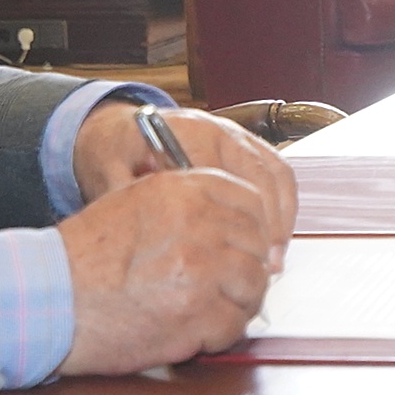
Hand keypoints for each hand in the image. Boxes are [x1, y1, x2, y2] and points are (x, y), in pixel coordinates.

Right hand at [56, 169, 277, 372]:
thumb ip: (183, 203)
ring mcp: (202, 271)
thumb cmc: (82, 256)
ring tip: (210, 309)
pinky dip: (220, 333)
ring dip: (237, 302)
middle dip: (246, 268)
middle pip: (256, 245)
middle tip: (226, 284)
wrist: (50, 299)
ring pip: (253, 286)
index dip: (252, 227)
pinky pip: (235, 325)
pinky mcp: (198, 316)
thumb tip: (225, 221)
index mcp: (183, 192)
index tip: (244, 245)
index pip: (250, 200)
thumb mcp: (133, 203)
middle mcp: (199, 225)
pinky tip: (196, 330)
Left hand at [75, 102, 297, 258]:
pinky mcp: (247, 145)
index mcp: (187, 132)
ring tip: (274, 258)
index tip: (236, 255)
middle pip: (261, 176)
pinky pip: (278, 172)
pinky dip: (283, 206)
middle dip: (269, 224)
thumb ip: (127, 198)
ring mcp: (237, 135)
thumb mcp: (110, 174)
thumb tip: (149, 234)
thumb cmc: (117, 153)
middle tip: (265, 266)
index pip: (225, 176)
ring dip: (282, 218)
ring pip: (277, 174)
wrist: (122, 131)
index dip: (237, 220)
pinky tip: (274, 238)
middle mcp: (219, 129)